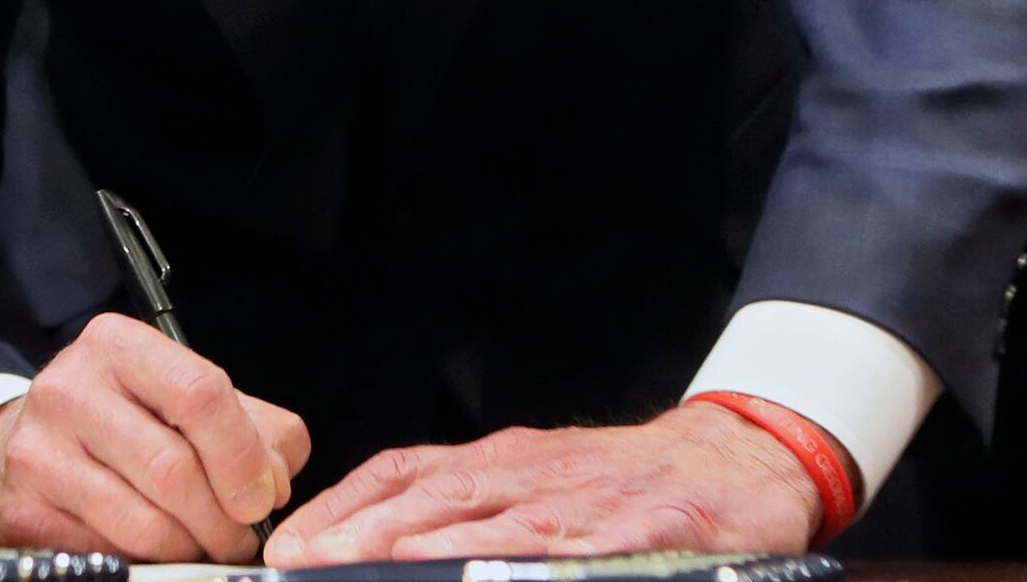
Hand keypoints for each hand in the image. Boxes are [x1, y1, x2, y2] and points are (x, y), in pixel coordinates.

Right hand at [0, 313, 310, 557]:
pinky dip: (147, 562)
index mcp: (119, 346)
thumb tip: (275, 481)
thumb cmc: (118, 422)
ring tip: (202, 545)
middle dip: (222, 519)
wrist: (19, 450)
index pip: (200, 394)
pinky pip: (108, 552)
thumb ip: (249, 427)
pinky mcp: (22, 509)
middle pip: (173, 468)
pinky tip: (155, 550)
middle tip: (238, 539)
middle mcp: (70, 388)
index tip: (261, 497)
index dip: (242, 457)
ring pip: (144, 522)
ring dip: (189, 548)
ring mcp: (39, 450)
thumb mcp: (179, 398)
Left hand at [263, 404, 817, 564]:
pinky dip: (534, 553)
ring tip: (371, 561)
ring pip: (493, 516)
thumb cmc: (629, 484)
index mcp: (502, 463)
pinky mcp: (641, 527)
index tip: (288, 544)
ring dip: (427, 539)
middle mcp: (530, 472)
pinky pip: (580, 543)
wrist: (738, 459)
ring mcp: (583, 499)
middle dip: (359, 529)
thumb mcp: (540, 485)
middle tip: (303, 560)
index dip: (342, 506)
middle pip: (431, 494)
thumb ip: (473, 514)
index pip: (403, 474)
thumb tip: (385, 547)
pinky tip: (498, 566)